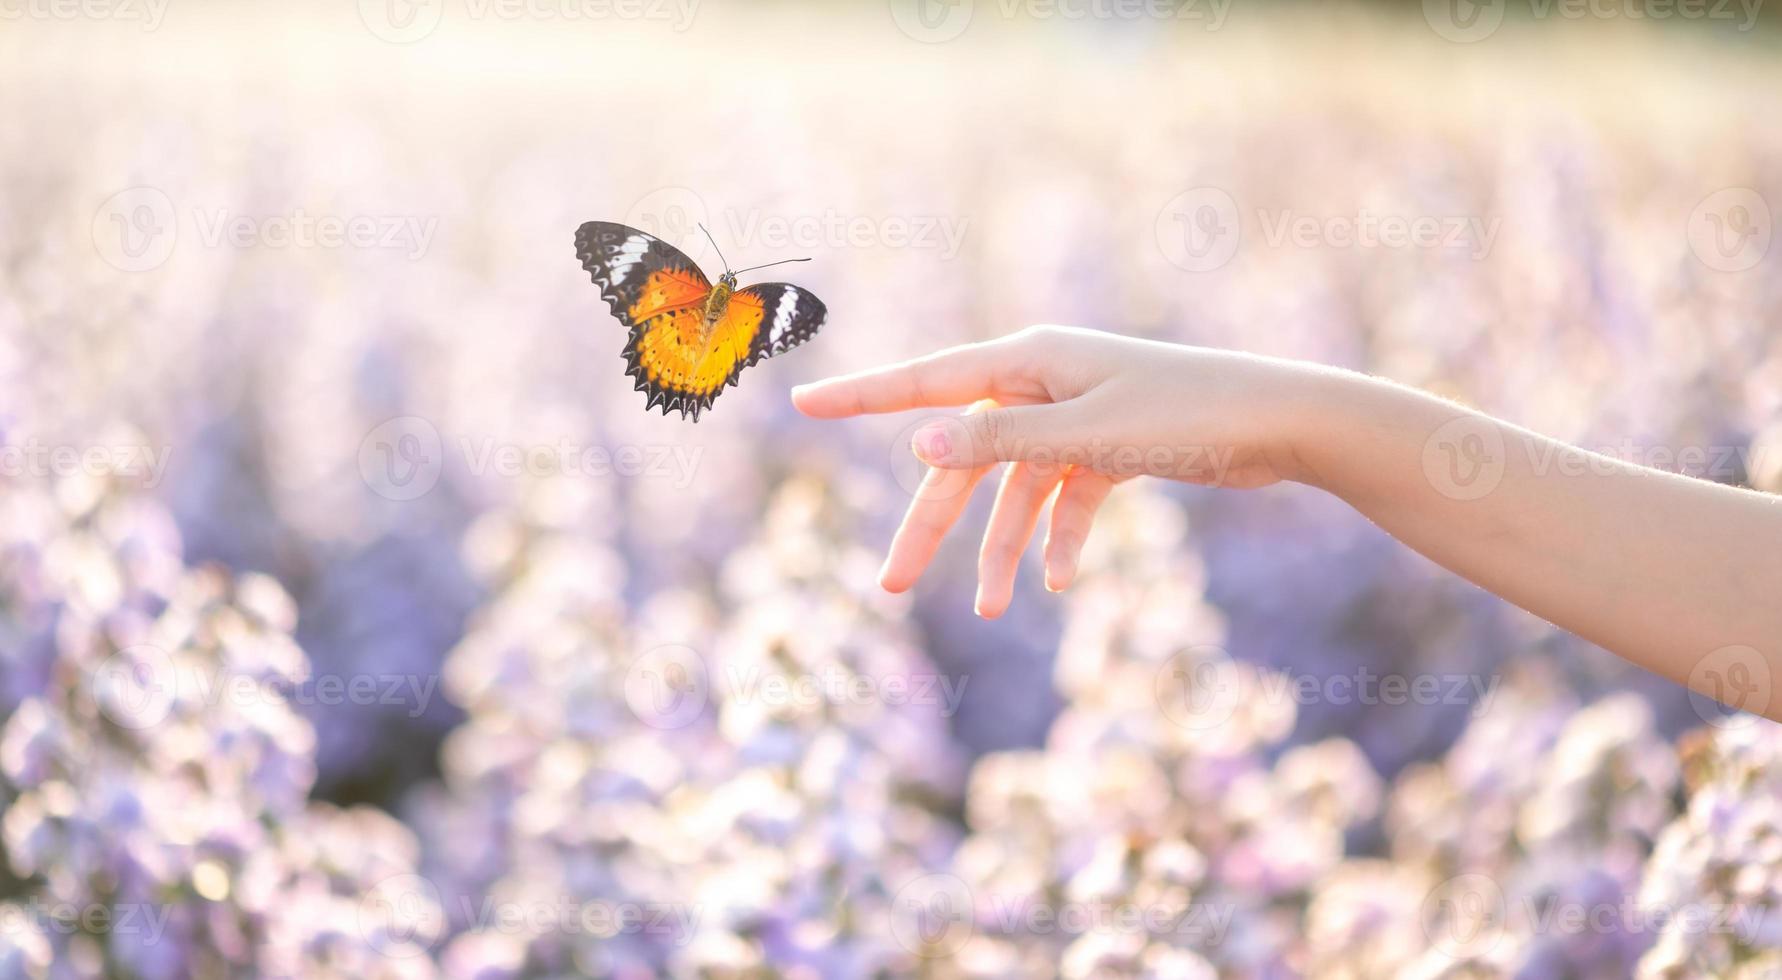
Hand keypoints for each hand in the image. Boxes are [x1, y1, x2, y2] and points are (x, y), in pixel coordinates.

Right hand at [791, 326, 1326, 616]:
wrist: (1282, 424)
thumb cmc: (1187, 417)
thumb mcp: (1087, 437)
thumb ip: (1002, 443)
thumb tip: (920, 443)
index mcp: (1028, 361)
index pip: (926, 383)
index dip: (862, 397)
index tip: (804, 404)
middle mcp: (1043, 382)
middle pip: (965, 457)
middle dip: (933, 524)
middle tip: (889, 584)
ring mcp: (1076, 415)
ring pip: (1014, 488)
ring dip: (1001, 547)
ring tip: (988, 607)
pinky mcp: (1110, 447)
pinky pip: (1063, 497)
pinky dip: (1060, 538)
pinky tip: (1063, 584)